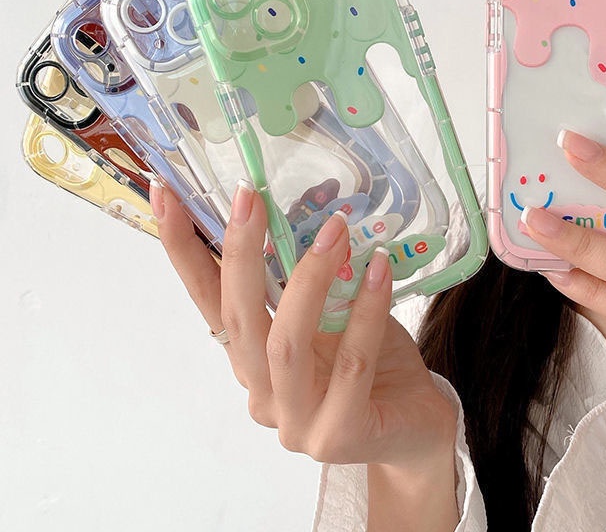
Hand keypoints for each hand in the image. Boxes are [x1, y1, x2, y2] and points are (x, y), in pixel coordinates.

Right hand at [151, 180, 456, 471]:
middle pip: (239, 318)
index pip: (208, 301)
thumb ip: (309, 281)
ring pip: (286, 344)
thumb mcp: (332, 315)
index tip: (166, 196)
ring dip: (309, 278)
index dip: (184, 250)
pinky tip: (378, 269)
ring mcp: (297, 421)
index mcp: (252, 359)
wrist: (415, 427)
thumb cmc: (371, 362)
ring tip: (336, 228)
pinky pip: (351, 362)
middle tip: (249, 197)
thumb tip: (310, 209)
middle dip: (240, 252)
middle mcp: (263, 392)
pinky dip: (365, 310)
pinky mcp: (340, 433)